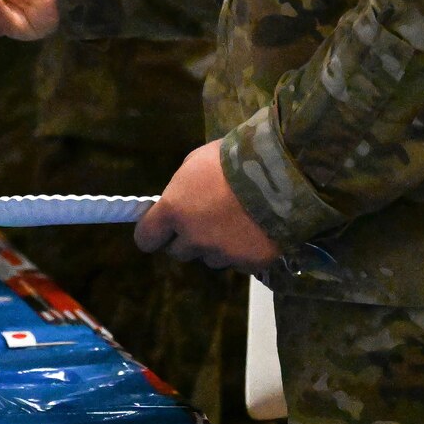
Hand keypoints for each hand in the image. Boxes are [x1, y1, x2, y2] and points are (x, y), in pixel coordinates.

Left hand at [132, 141, 278, 269]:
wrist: (277, 174)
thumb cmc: (230, 159)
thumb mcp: (194, 163)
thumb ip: (181, 188)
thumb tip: (178, 200)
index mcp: (174, 211)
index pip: (146, 238)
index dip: (152, 234)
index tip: (159, 230)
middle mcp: (194, 238)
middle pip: (178, 252)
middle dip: (187, 239)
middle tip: (204, 221)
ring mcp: (222, 253)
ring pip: (210, 258)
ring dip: (216, 245)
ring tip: (235, 222)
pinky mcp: (249, 263)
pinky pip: (238, 262)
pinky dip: (243, 250)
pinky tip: (256, 230)